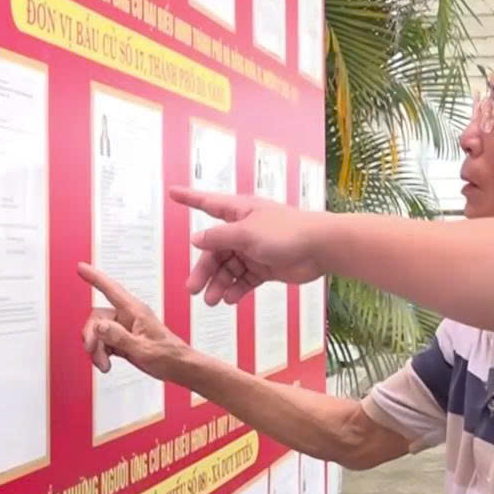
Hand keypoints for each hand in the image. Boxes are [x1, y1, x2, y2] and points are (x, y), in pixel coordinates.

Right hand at [79, 262, 186, 378]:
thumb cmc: (168, 356)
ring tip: (104, 364)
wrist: (178, 367)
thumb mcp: (142, 349)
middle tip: (94, 352)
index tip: (81, 267)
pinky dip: (101, 353)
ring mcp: (125, 328)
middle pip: (98, 317)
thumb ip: (119, 337)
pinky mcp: (123, 339)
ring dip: (96, 349)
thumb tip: (99, 326)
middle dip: (93, 337)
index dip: (95, 277)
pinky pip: (103, 341)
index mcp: (135, 312)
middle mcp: (128, 316)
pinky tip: (106, 364)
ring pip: (99, 332)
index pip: (111, 289)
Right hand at [170, 187, 326, 304]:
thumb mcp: (246, 234)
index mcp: (239, 212)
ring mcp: (254, 249)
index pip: (208, 203)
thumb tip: (196, 239)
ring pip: (229, 267)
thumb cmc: (286, 232)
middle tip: (193, 290)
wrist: (321, 248)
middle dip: (204, 269)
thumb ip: (219, 238)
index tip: (172, 192)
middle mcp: (244, 229)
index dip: (189, 198)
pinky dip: (236, 288)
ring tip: (212, 301)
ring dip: (219, 283)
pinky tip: (229, 299)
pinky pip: (244, 279)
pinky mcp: (265, 267)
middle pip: (215, 249)